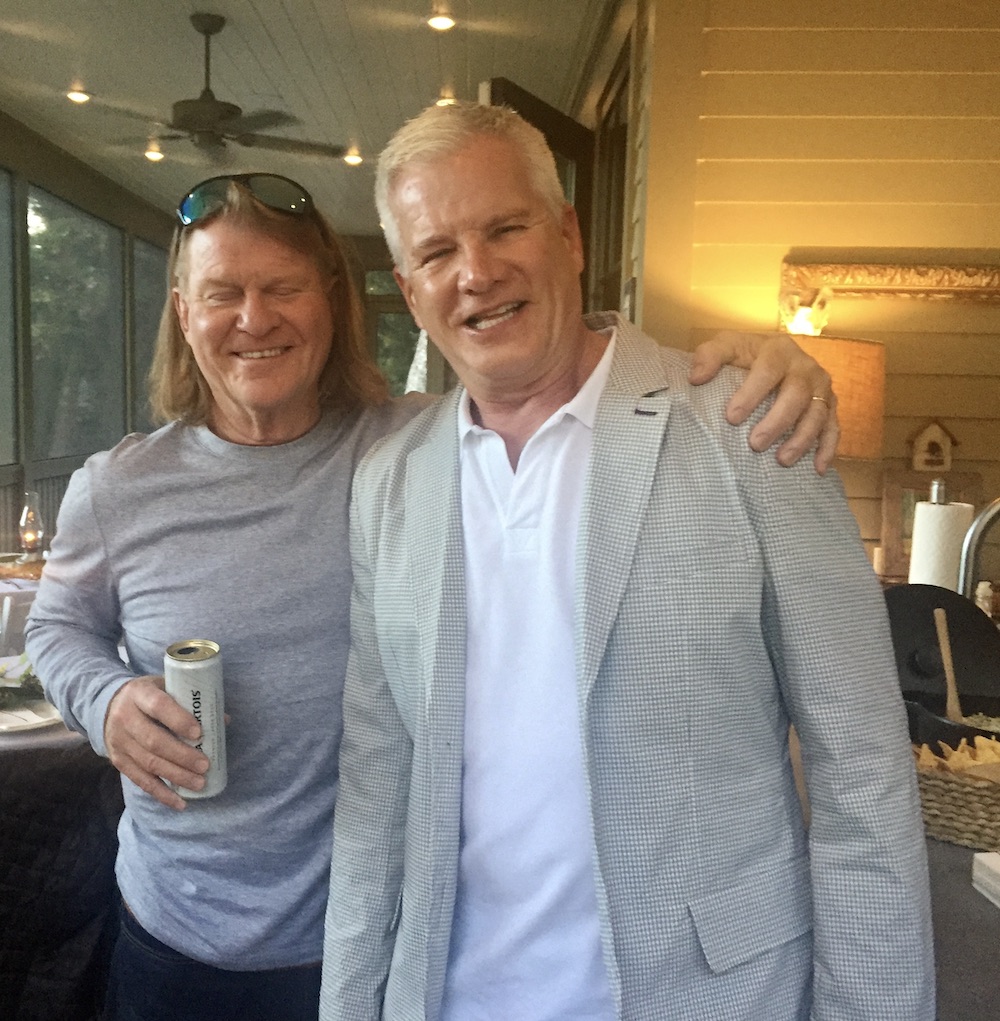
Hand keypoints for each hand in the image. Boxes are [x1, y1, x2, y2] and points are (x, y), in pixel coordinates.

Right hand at [104, 675, 209, 810]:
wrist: (109, 706)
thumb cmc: (149, 696)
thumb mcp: (166, 687)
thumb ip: (191, 701)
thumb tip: (223, 720)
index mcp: (139, 694)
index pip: (159, 706)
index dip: (179, 720)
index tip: (199, 734)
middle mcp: (125, 718)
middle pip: (154, 741)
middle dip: (182, 756)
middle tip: (205, 765)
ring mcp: (119, 742)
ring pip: (148, 763)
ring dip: (176, 776)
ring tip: (199, 783)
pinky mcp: (118, 761)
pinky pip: (141, 780)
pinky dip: (161, 793)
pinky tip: (180, 802)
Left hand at [689, 330, 839, 473]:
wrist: (773, 355)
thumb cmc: (745, 356)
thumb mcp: (726, 346)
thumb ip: (709, 356)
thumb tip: (696, 377)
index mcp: (779, 350)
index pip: (768, 371)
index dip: (751, 394)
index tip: (732, 417)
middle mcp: (805, 367)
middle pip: (796, 395)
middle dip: (776, 422)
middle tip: (755, 445)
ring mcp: (821, 387)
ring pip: (818, 414)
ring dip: (802, 439)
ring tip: (781, 460)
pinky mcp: (830, 405)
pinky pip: (834, 427)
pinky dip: (828, 448)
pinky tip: (818, 468)